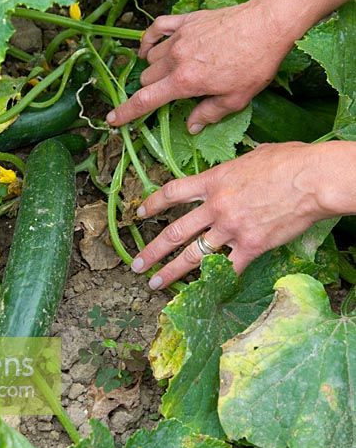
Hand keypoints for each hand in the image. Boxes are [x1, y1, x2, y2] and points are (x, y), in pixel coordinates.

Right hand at [107, 0, 298, 131]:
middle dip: (149, 91)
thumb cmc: (255, 64)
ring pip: (150, 57)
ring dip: (153, 68)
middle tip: (165, 96)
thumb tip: (191, 126)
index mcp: (185, 82)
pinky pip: (156, 28)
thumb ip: (208, 114)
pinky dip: (149, 39)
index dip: (126, 112)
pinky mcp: (186, 21)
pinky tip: (150, 46)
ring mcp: (179, 37)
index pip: (145, 100)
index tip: (112, 119)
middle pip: (146, 79)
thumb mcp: (236, 100)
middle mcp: (175, 59)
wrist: (267, 24)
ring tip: (167, 74)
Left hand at [130, 142, 327, 288]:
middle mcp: (216, 206)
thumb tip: (239, 170)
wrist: (312, 180)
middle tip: (136, 264)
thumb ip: (237, 168)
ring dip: (171, 272)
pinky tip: (204, 291)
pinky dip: (215, 281)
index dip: (152, 204)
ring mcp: (231, 228)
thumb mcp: (254, 156)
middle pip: (175, 231)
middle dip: (152, 251)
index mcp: (213, 181)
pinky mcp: (250, 246)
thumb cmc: (289, 161)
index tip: (139, 214)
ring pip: (193, 255)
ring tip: (155, 284)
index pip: (172, 192)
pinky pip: (227, 268)